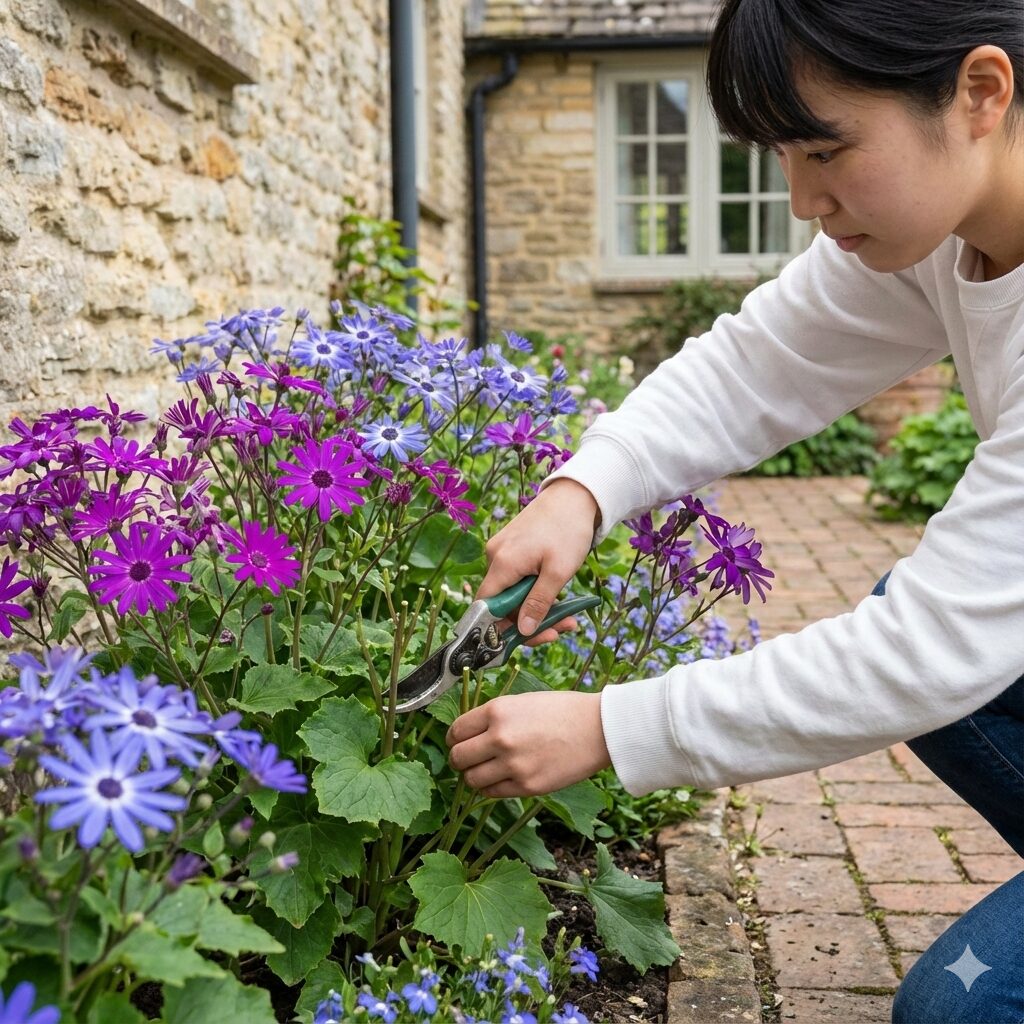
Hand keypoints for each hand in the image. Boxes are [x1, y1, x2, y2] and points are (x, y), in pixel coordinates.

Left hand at [446, 691, 610, 798]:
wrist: (598, 728)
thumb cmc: (562, 710)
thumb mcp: (521, 702)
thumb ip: (493, 718)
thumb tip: (468, 734)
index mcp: (497, 711)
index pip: (456, 731)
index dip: (454, 738)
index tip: (458, 741)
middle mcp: (500, 738)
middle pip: (458, 758)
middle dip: (459, 759)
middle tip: (467, 759)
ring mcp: (513, 765)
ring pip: (471, 780)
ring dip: (473, 776)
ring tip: (484, 770)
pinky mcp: (527, 786)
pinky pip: (492, 793)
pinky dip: (490, 788)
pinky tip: (501, 778)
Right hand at [479, 478, 600, 645]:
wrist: (574, 496)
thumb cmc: (568, 530)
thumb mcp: (559, 572)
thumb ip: (538, 603)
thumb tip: (521, 631)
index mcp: (503, 563)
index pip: (486, 606)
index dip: (499, 628)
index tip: (525, 641)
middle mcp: (495, 557)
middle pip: (502, 602)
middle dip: (529, 620)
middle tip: (560, 629)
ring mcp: (502, 551)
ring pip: (512, 592)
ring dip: (536, 607)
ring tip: (568, 616)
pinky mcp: (511, 547)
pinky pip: (517, 578)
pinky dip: (535, 591)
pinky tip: (556, 596)